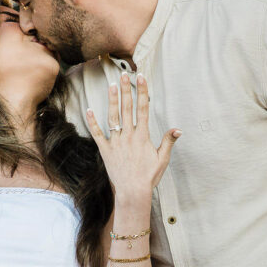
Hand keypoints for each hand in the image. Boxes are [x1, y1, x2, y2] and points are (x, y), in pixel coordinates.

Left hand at [86, 73, 179, 199]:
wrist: (133, 192)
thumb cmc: (149, 177)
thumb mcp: (162, 159)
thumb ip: (168, 142)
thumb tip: (178, 129)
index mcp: (142, 136)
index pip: (142, 109)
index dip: (142, 92)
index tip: (141, 78)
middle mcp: (128, 136)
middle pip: (127, 108)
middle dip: (126, 90)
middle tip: (124, 74)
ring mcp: (115, 143)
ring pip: (112, 117)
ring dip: (112, 100)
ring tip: (111, 85)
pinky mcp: (105, 150)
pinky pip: (97, 134)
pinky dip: (92, 121)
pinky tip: (89, 109)